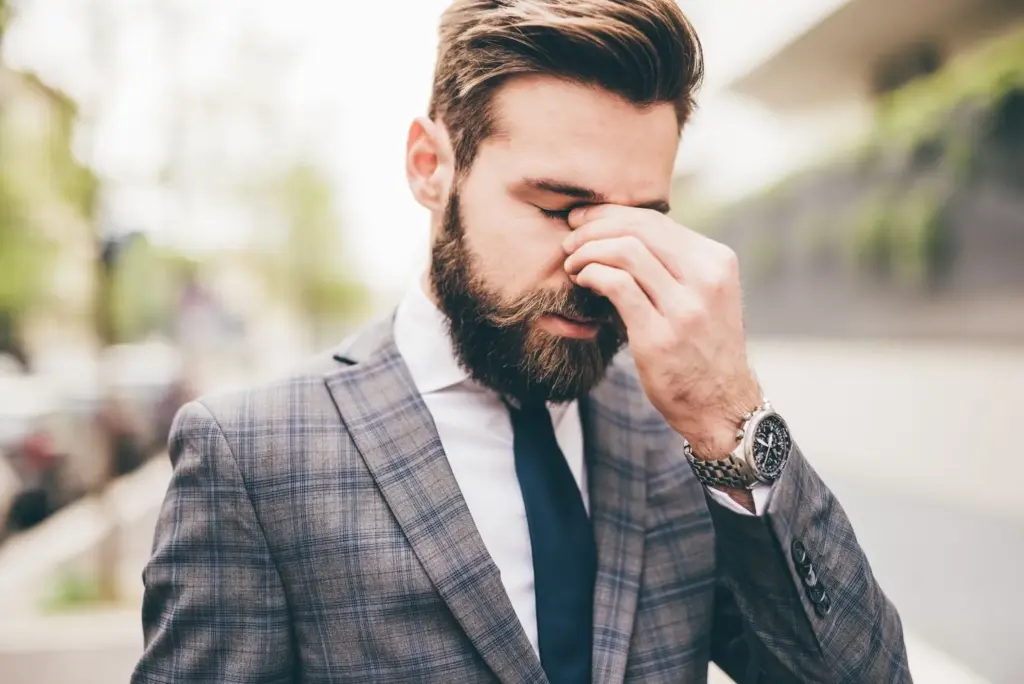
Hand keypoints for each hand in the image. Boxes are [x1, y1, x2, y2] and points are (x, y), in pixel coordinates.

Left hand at [563, 205, 761, 460]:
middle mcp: (706, 279)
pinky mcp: (660, 336)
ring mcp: (685, 309)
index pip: (656, 220)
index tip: (583, 219)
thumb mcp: (705, 296)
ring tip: (572, 263)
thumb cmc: (703, 348)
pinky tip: (582, 280)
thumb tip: (622, 231)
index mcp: (717, 262)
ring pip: (626, 251)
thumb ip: (675, 264)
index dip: (611, 214)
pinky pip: (617, 285)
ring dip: (588, 251)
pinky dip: (592, 274)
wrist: (721, 405)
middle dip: (594, 227)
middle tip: (570, 239)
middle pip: (639, 229)